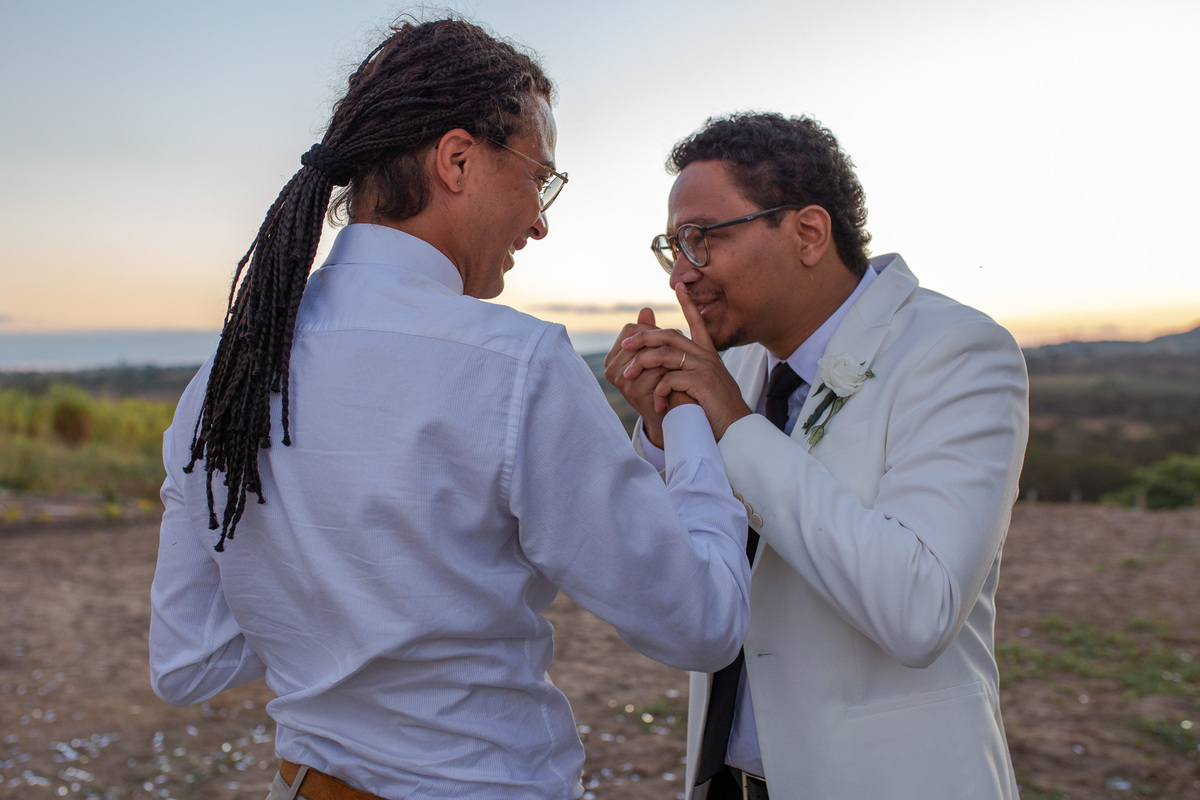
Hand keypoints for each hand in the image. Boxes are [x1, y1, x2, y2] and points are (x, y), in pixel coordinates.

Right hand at [604, 308, 672, 446]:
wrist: (672, 417)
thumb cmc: (665, 383)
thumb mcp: (656, 356)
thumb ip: (650, 334)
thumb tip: (647, 309)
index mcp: (613, 357)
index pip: (631, 329)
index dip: (652, 330)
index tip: (669, 340)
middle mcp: (611, 368)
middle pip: (640, 339)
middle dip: (662, 342)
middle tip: (681, 351)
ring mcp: (620, 380)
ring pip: (649, 352)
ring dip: (669, 356)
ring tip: (681, 365)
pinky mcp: (633, 390)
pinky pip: (656, 368)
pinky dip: (671, 370)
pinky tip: (681, 377)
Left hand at [620, 284, 751, 440]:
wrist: (736, 430)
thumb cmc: (716, 412)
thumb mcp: (699, 387)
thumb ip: (683, 373)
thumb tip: (661, 369)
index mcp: (708, 354)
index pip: (697, 322)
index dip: (688, 304)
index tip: (679, 286)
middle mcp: (707, 356)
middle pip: (670, 335)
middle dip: (644, 337)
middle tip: (625, 345)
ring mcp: (705, 367)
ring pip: (666, 354)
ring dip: (643, 364)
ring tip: (629, 376)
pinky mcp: (702, 381)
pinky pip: (671, 378)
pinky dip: (659, 390)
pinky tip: (657, 403)